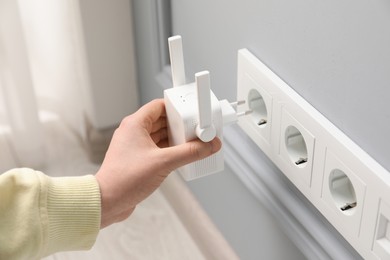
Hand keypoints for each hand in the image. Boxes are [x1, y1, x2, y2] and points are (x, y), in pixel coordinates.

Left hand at [95, 99, 220, 227]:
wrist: (108, 202)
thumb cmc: (124, 179)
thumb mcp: (164, 162)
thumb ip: (190, 153)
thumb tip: (208, 145)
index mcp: (135, 124)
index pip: (159, 105)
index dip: (177, 107)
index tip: (191, 112)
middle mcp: (133, 132)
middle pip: (162, 120)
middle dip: (179, 125)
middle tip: (195, 129)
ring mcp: (134, 146)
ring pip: (160, 135)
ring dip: (175, 139)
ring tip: (191, 143)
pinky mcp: (137, 160)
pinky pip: (157, 149)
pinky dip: (169, 150)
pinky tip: (181, 156)